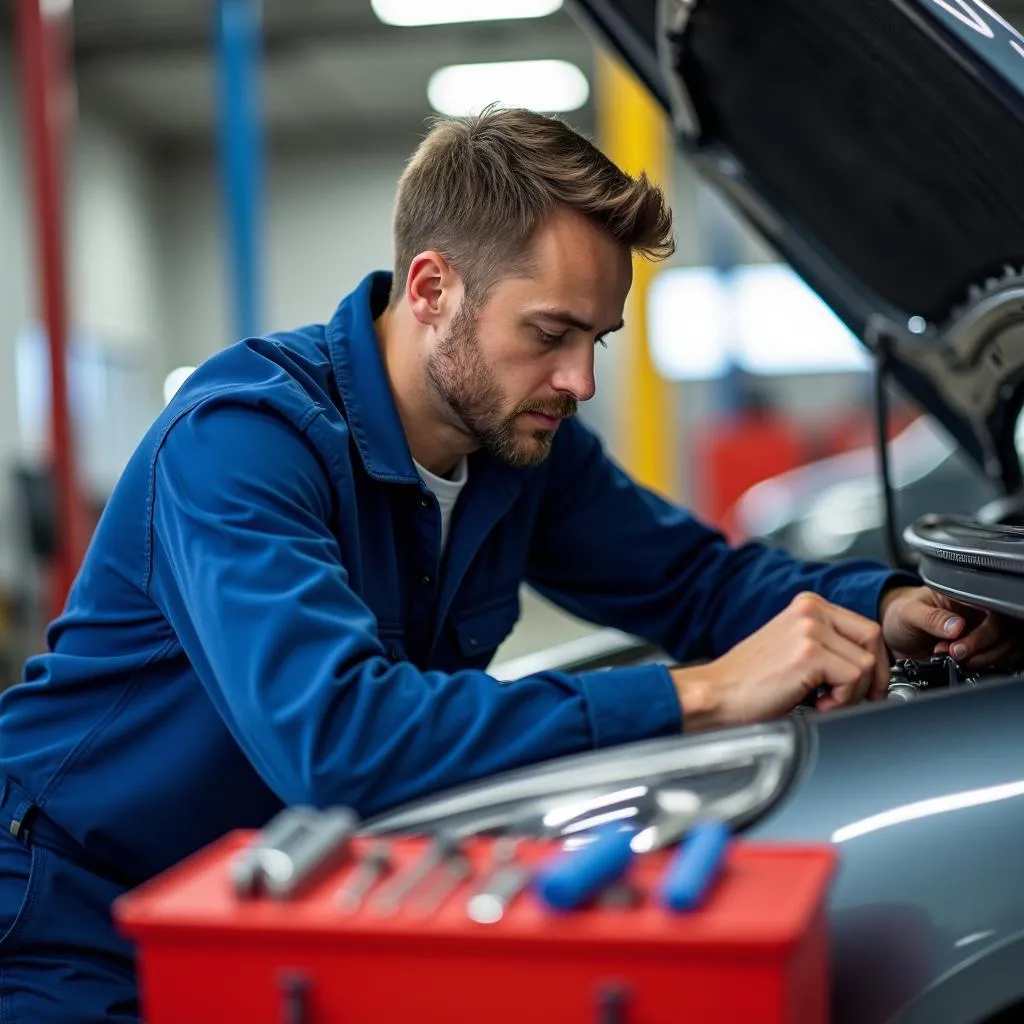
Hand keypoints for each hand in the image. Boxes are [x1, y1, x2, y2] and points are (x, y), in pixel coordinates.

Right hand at [670, 591, 888, 731]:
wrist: (716, 694)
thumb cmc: (749, 682)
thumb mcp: (793, 649)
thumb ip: (827, 645)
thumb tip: (869, 664)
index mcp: (807, 606)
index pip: (864, 627)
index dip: (873, 661)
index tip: (866, 685)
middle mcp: (809, 611)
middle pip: (873, 638)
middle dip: (873, 675)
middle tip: (855, 698)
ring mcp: (809, 629)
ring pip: (867, 663)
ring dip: (853, 693)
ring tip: (822, 701)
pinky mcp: (809, 653)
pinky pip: (854, 679)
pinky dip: (842, 700)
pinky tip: (817, 704)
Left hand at [880, 585, 1023, 669]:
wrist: (892, 634)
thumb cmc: (900, 615)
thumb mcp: (909, 613)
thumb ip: (931, 618)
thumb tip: (956, 626)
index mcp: (964, 596)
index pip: (991, 611)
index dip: (981, 632)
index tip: (958, 646)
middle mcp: (977, 613)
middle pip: (1002, 632)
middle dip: (980, 649)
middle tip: (955, 654)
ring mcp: (979, 632)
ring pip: (1004, 648)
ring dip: (983, 659)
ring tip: (955, 660)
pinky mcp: (977, 651)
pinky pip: (997, 660)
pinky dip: (984, 667)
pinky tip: (963, 666)